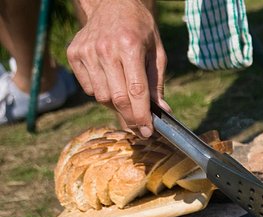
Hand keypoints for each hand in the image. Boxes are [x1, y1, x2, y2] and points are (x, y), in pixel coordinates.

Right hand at [67, 0, 168, 137]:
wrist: (112, 4)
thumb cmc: (140, 29)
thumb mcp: (157, 52)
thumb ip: (157, 83)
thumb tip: (162, 112)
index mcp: (129, 47)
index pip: (135, 91)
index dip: (142, 115)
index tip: (148, 132)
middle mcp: (105, 49)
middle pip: (116, 98)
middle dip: (131, 118)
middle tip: (141, 127)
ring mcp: (86, 52)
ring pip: (101, 97)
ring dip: (116, 105)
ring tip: (126, 96)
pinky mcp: (74, 54)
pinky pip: (89, 88)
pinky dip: (102, 93)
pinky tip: (111, 81)